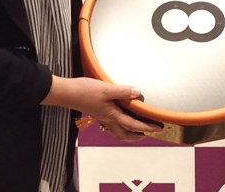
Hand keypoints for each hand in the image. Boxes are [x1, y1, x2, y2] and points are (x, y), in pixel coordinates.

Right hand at [45, 76, 160, 140]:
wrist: (67, 92)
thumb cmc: (86, 91)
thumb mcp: (106, 89)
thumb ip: (123, 91)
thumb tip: (138, 92)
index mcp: (112, 115)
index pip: (133, 124)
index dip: (146, 127)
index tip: (158, 128)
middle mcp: (108, 119)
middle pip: (124, 133)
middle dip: (137, 136)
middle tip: (148, 133)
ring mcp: (102, 116)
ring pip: (117, 130)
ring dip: (128, 132)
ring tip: (137, 129)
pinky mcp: (97, 111)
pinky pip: (111, 123)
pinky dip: (119, 124)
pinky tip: (119, 117)